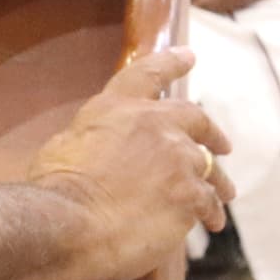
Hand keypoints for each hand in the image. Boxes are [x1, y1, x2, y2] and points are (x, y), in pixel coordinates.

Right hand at [28, 48, 234, 279]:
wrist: (69, 223)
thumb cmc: (55, 190)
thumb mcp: (65, 145)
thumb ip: (94, 138)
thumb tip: (103, 149)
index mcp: (118, 107)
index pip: (150, 73)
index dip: (171, 62)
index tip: (189, 56)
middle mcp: (155, 125)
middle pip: (195, 119)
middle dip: (212, 132)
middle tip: (223, 144)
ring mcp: (177, 159)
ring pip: (208, 167)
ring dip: (216, 181)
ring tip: (224, 194)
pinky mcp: (190, 195)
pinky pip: (208, 202)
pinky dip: (211, 211)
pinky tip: (212, 222)